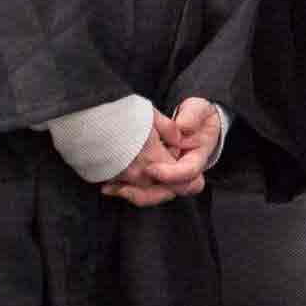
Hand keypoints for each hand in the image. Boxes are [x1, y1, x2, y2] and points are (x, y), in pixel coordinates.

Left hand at [101, 98, 222, 205]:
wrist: (192, 121)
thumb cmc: (194, 115)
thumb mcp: (197, 109)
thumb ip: (192, 116)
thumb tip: (183, 128)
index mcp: (195, 159)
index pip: (188, 174)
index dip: (171, 175)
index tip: (151, 168)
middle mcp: (182, 173)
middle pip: (168, 192)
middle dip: (146, 193)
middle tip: (123, 187)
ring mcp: (168, 178)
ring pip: (153, 196)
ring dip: (132, 194)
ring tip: (110, 187)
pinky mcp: (154, 179)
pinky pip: (142, 193)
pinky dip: (125, 191)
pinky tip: (108, 184)